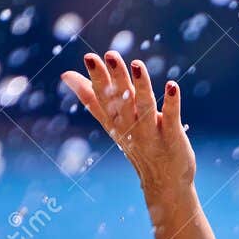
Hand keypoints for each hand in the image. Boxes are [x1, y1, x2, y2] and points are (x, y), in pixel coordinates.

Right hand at [61, 51, 194, 196]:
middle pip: (123, 100)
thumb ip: (91, 98)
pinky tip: (172, 86)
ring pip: (146, 107)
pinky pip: (171, 118)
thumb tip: (66, 75)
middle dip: (117, 78)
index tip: (90, 57)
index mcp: (116, 121)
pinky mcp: (172, 137)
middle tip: (111, 55)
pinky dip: (171, 103)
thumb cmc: (137, 146)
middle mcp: (132, 126)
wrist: (164, 183)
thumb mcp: (112, 122)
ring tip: (137, 65)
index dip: (98, 78)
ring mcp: (152, 133)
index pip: (104, 97)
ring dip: (142, 86)